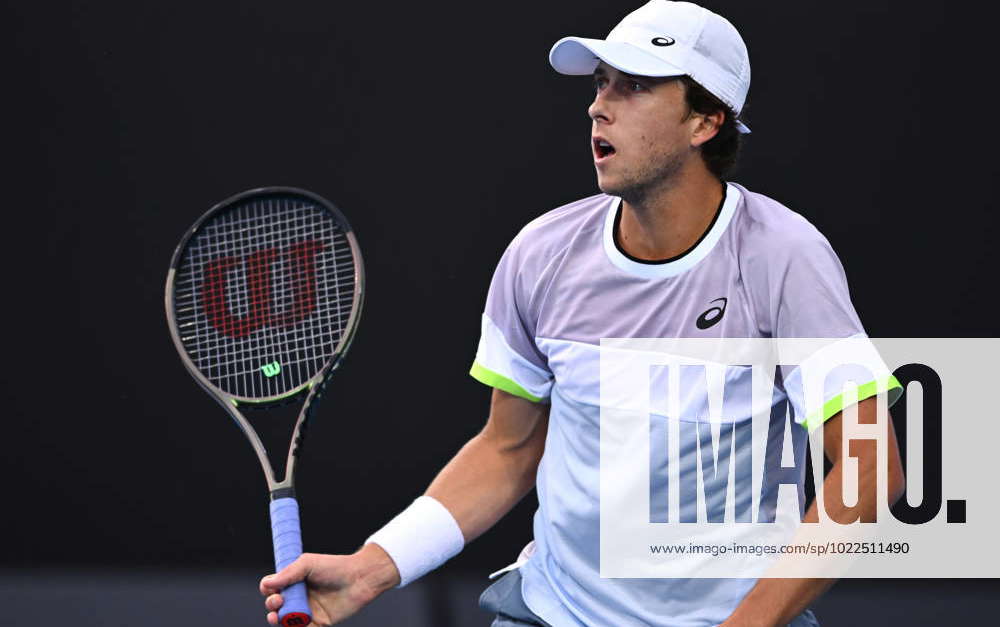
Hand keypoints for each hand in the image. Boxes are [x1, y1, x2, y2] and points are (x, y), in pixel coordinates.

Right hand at [259, 544, 400, 625]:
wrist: (359, 578)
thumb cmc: (335, 567)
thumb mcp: (308, 564)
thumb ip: (288, 573)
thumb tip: (267, 584)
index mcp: (294, 581)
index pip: (273, 588)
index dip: (268, 590)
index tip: (271, 589)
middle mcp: (299, 596)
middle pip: (275, 606)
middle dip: (271, 605)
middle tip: (279, 601)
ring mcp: (308, 610)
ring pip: (286, 621)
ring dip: (278, 620)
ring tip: (280, 616)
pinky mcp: (319, 623)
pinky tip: (298, 623)